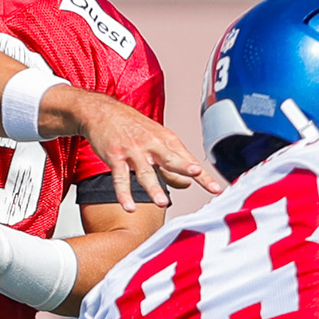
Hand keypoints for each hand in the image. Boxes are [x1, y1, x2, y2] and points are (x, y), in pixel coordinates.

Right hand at [56, 89, 224, 210]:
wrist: (102, 111)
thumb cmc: (132, 127)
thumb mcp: (155, 141)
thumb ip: (171, 165)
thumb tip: (187, 184)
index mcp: (165, 140)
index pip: (188, 160)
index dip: (203, 175)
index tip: (217, 189)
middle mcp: (151, 144)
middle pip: (170, 158)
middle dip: (184, 166)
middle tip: (195, 173)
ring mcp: (132, 151)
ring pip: (144, 171)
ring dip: (153, 187)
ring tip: (162, 202)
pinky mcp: (114, 156)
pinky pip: (120, 178)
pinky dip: (124, 193)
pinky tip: (129, 206)